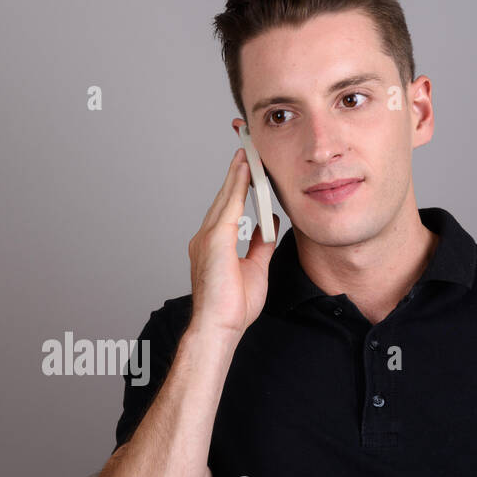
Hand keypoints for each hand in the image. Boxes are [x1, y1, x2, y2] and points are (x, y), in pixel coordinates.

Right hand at [187, 147, 280, 337]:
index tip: (246, 170)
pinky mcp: (214, 240)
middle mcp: (205, 237)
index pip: (227, 208)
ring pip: (225, 197)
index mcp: (213, 245)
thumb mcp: (256, 267)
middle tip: (246, 150)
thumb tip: (271, 223)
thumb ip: (261, 243)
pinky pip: (228, 206)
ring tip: (247, 152)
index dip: (237, 187)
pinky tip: (246, 171)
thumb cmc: (233, 307)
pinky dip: (238, 186)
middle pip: (223, 197)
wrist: (219, 326)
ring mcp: (206, 237)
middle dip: (236, 173)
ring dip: (237, 174)